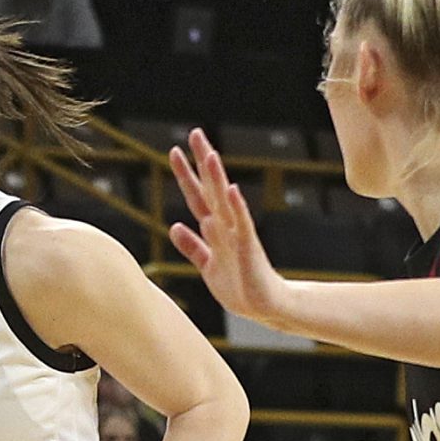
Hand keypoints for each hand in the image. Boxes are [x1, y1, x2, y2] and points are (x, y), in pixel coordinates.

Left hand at [167, 128, 290, 327]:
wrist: (264, 307)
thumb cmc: (238, 286)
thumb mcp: (207, 265)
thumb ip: (192, 246)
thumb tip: (175, 227)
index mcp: (213, 230)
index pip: (197, 196)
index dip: (186, 174)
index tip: (175, 150)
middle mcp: (224, 227)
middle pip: (210, 189)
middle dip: (202, 162)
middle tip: (195, 133)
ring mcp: (236, 235)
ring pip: (224, 202)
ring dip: (217, 179)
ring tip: (211, 155)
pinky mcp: (248, 248)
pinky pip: (241, 224)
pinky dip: (236, 208)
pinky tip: (231, 190)